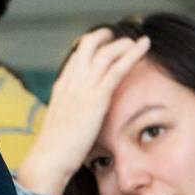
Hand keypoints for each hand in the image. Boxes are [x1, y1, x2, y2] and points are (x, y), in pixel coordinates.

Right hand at [17, 28, 150, 194]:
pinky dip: (132, 53)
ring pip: (105, 53)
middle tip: (119, 36)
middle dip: (104, 37)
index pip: (76, 58)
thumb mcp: (63, 128)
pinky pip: (117, 68)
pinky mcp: (96, 97)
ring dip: (123, 44)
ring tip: (138, 41)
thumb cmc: (55, 152)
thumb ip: (73, 118)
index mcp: (61, 88)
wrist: (49, 159)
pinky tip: (144, 46)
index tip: (103, 45)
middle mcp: (71, 82)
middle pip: (87, 47)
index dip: (90, 47)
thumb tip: (83, 122)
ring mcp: (82, 88)